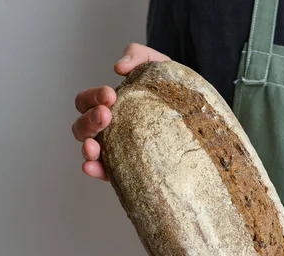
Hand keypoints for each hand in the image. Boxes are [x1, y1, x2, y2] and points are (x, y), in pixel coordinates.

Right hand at [72, 43, 169, 179]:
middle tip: (107, 114)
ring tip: (94, 146)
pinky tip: (93, 167)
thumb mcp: (158, 66)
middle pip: (82, 126)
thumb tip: (119, 67)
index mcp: (109, 105)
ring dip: (87, 147)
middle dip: (90, 120)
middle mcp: (108, 128)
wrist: (201, 116)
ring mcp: (116, 149)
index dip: (93, 97)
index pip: (87, 101)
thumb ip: (138, 56)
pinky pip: (106, 173)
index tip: (111, 94)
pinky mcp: (128, 168)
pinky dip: (95, 170)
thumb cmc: (174, 90)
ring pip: (89, 150)